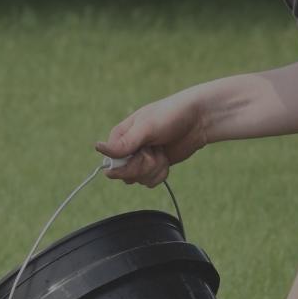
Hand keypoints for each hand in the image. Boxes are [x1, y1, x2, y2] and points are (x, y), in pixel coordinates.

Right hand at [95, 91, 213, 185]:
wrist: (199, 120)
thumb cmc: (171, 116)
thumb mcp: (146, 128)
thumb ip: (124, 143)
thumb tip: (98, 148)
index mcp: (120, 136)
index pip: (112, 163)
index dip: (128, 164)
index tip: (143, 151)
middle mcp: (128, 149)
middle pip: (125, 174)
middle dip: (144, 166)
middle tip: (156, 150)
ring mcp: (141, 159)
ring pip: (139, 180)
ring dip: (155, 169)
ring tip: (162, 152)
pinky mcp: (154, 166)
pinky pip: (150, 181)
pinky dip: (161, 173)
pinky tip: (167, 159)